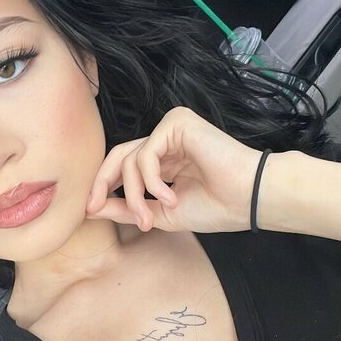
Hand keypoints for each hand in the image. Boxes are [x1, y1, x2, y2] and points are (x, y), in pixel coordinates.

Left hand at [85, 106, 267, 233]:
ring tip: (151, 216)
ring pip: (130, 159)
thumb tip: (92, 208)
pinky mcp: (177, 123)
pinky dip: (150, 181)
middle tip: (95, 208)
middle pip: (118, 156)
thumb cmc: (217, 208)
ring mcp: (172, 130)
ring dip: (134, 194)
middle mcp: (167, 141)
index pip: (124, 166)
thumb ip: (129, 209)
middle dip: (103, 183)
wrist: (249, 199)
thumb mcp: (162, 214)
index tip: (91, 211)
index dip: (104, 186)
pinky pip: (145, 153)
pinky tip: (170, 197)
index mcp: (165, 160)